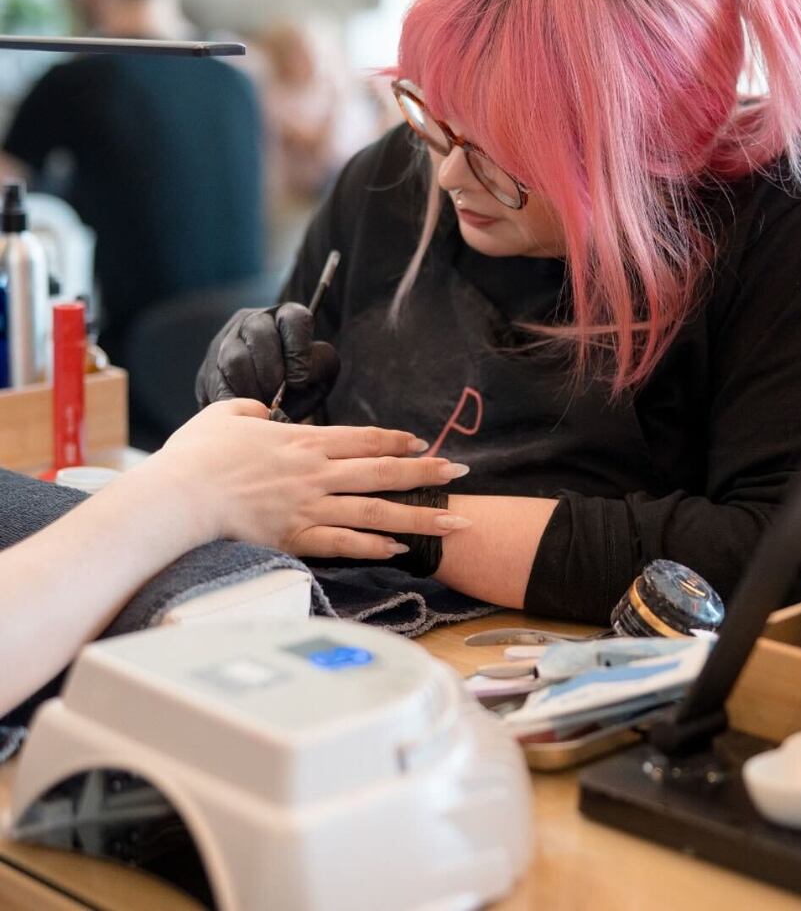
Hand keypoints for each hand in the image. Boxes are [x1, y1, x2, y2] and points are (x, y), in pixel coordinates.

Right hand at [150, 400, 470, 557]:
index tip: (424, 443)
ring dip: (419, 517)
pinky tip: (400, 551)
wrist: (178, 498)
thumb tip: (263, 412)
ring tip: (454, 522)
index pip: (363, 439)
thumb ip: (250, 411)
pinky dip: (374, 548)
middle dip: (427, 473)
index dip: (396, 440)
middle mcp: (316, 472)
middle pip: (383, 471)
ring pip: (377, 512)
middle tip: (460, 474)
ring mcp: (310, 507)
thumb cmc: (195, 457)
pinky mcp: (297, 538)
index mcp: (303, 441)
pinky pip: (345, 544)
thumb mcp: (224, 415)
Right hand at [195, 304, 339, 421]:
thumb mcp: (321, 374)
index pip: (294, 318)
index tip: (300, 379)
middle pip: (258, 332)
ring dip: (252, 388)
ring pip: (234, 357)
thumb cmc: (301, 385)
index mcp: (286, 316)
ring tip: (263, 405)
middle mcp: (253, 320)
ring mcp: (226, 340)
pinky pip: (217, 383)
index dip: (298, 350)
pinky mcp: (208, 368)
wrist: (269, 405)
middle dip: (271, 371)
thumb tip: (295, 376)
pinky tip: (246, 410)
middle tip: (277, 395)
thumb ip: (318, 368)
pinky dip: (235, 400)